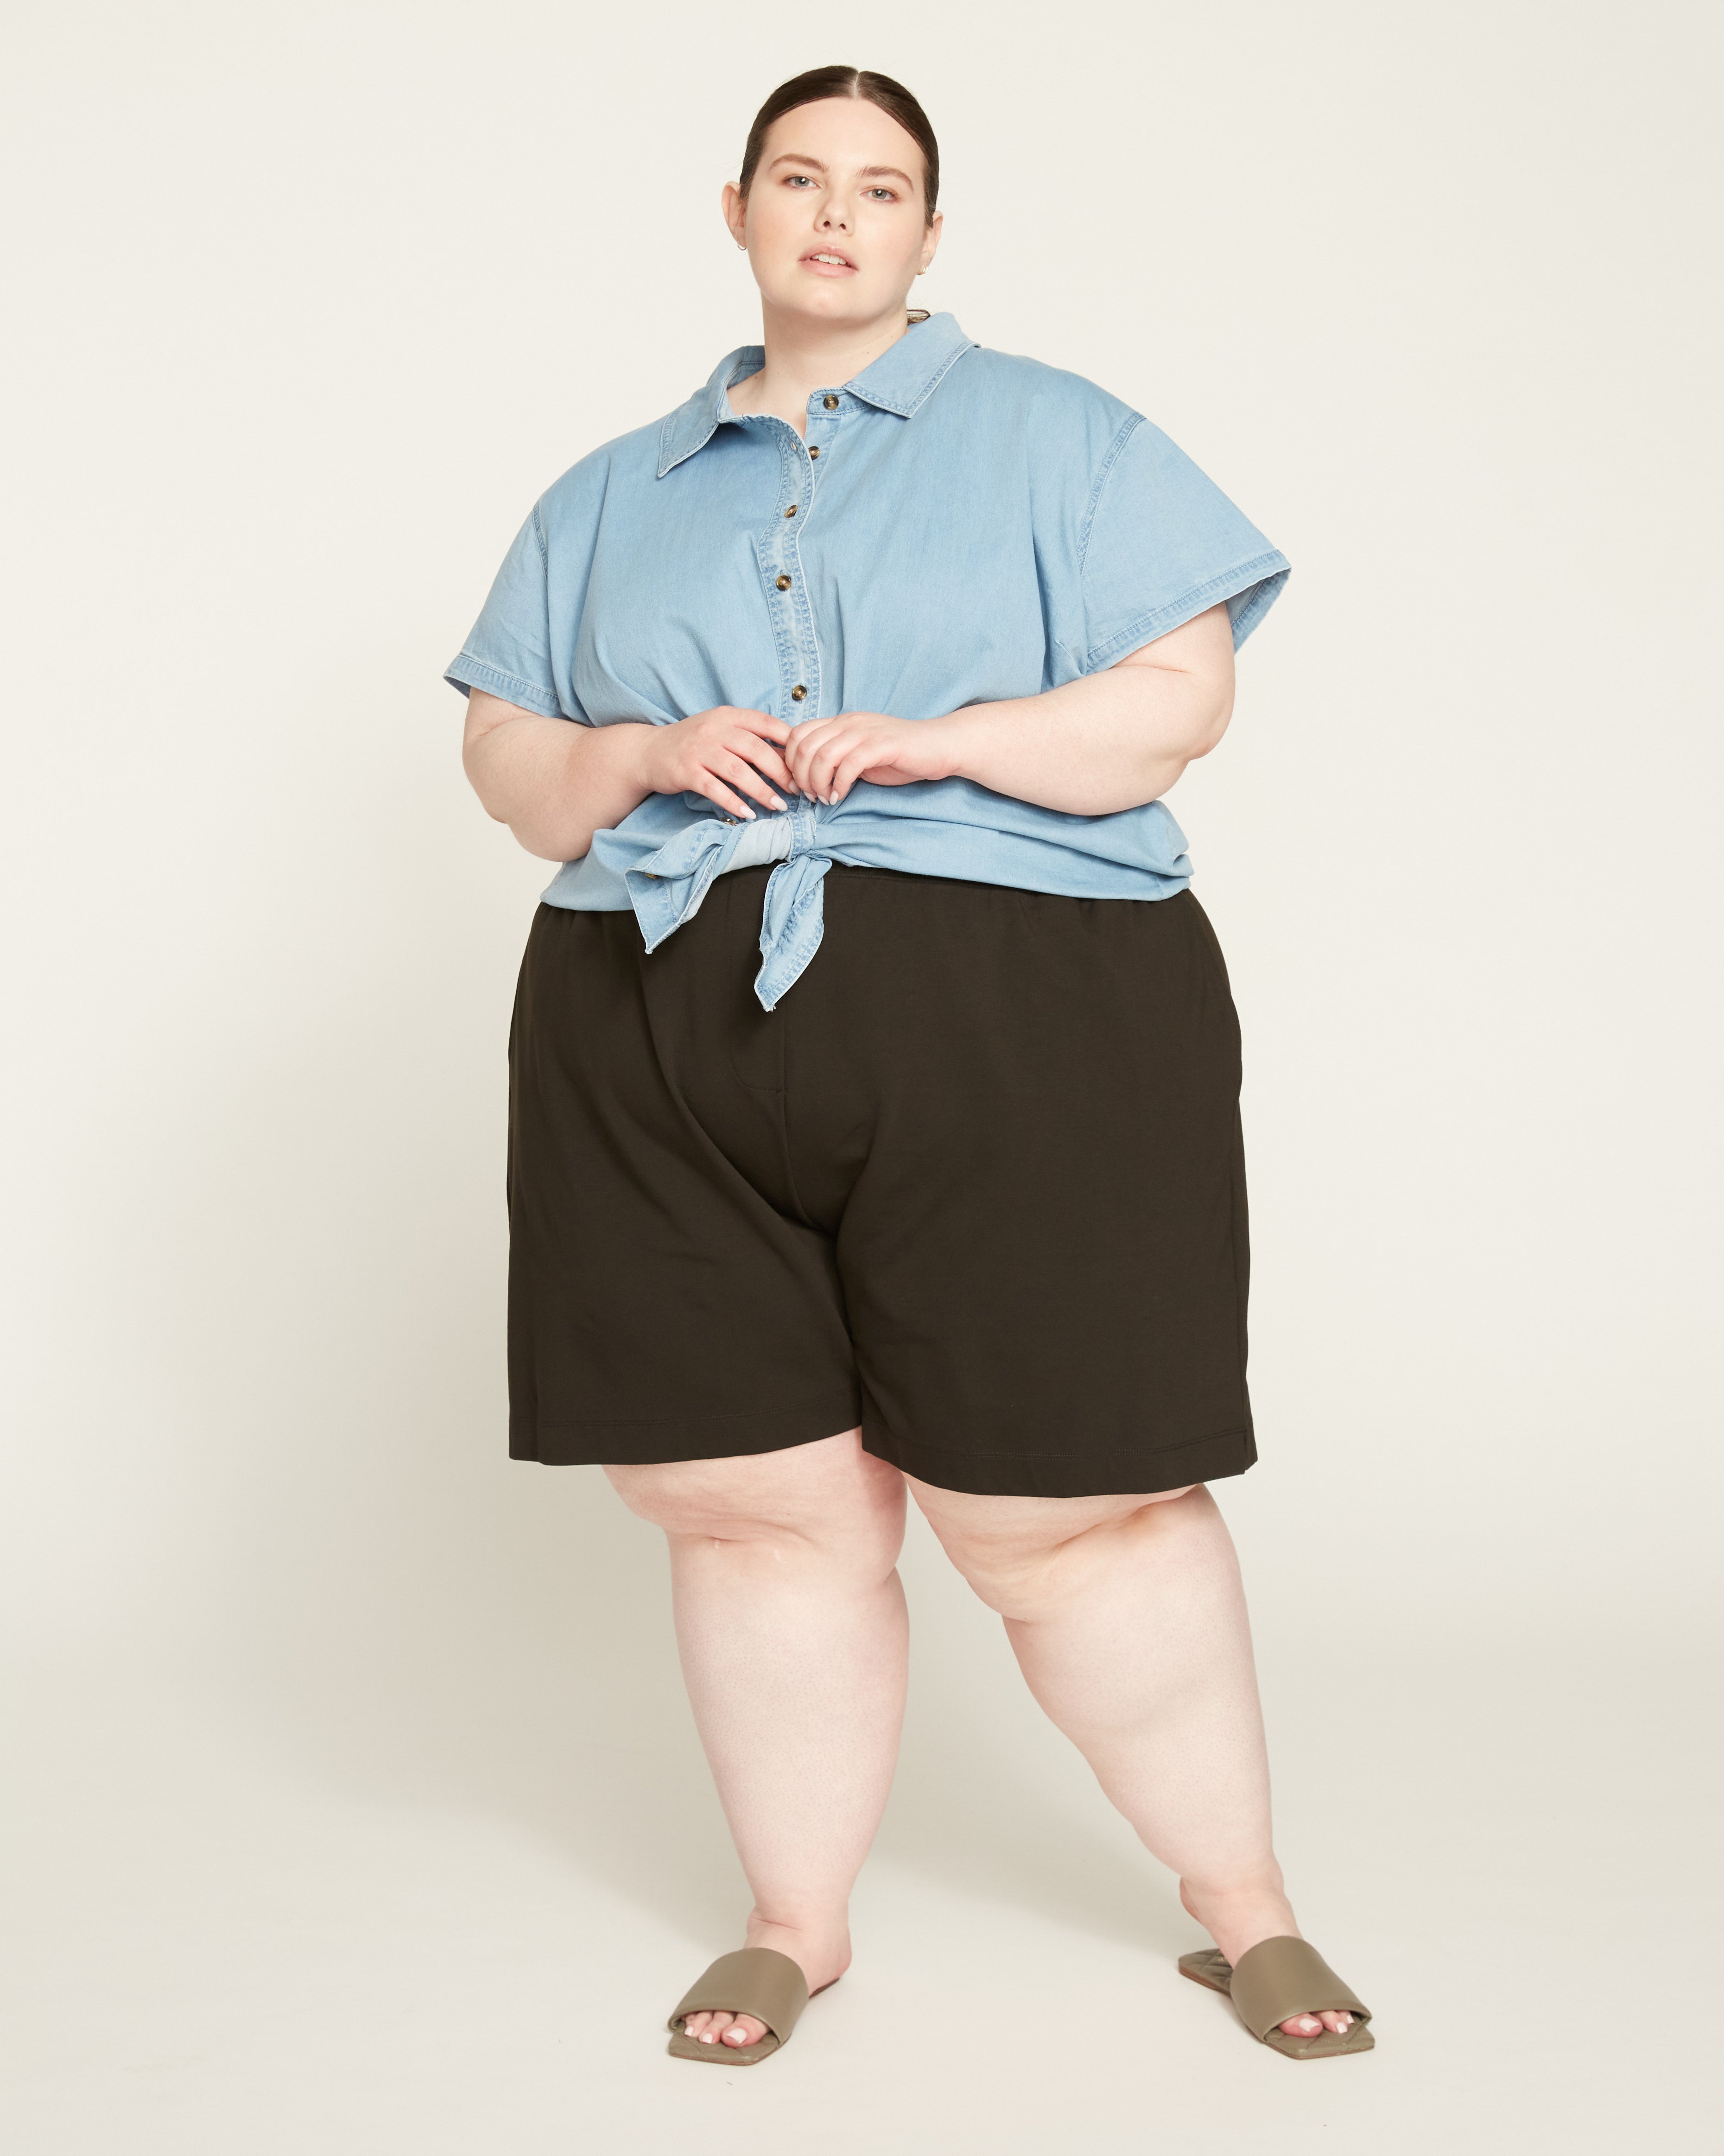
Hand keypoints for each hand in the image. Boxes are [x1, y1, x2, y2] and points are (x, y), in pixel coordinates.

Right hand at [645, 706, 797, 819]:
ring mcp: (699, 750)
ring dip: (761, 790)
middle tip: (795, 790)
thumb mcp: (720, 730)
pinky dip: (733, 802)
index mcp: (728, 715)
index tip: (804, 761)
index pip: (766, 723)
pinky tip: (747, 813)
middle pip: (756, 749)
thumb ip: (748, 737)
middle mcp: (714, 729)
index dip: (789, 742)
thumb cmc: (692, 743)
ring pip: (738, 770)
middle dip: (780, 771)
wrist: (648, 751)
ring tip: (778, 806)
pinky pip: (714, 788)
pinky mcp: (686, 771)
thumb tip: (788, 754)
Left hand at [784, 711, 955, 804]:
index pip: (797, 733)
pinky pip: (847, 765)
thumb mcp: (858, 752)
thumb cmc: (898, 755)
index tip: (800, 784)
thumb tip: (806, 775)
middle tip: (812, 796)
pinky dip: (839, 785)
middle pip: (803, 746)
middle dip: (801, 777)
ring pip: (822, 756)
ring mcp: (864, 732)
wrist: (938, 746)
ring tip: (825, 797)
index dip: (790, 762)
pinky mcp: (880, 746)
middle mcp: (848, 722)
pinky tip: (841, 796)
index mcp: (840, 722)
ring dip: (817, 783)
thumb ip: (835, 757)